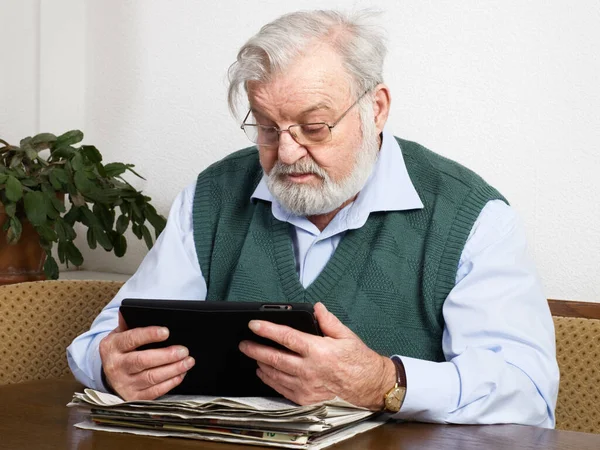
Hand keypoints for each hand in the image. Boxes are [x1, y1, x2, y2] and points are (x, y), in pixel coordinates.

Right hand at [99, 312, 194, 400]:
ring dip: (173, 370)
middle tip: (183, 350)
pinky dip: (170, 383)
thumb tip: (130, 309)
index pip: (131, 339)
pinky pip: (154, 391)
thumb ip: (127, 323)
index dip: (149, 335)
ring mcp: (124, 384)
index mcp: (112, 347)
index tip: (166, 332)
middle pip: (142, 361)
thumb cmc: (121, 351)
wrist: (109, 376)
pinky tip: (180, 374)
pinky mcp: (133, 397)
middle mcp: (115, 366)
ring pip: (151, 378)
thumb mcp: (119, 335)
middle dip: (166, 355)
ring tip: (188, 361)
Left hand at [239, 302, 395, 409]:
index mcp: (318, 351)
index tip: (253, 325)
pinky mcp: (305, 398)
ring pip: (275, 375)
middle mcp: (309, 370)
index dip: (267, 330)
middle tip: (244, 344)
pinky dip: (270, 380)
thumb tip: (316, 307)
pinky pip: (281, 389)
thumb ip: (328, 320)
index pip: (286, 337)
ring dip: (261, 365)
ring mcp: (306, 386)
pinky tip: (265, 373)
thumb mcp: (346, 335)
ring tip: (252, 356)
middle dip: (255, 350)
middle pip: (274, 358)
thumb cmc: (358, 360)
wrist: (369, 386)